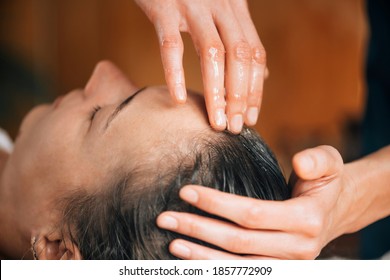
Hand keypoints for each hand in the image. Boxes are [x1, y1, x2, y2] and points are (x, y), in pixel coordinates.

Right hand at [135, 0, 266, 132]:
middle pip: (240, 56)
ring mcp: (193, 5)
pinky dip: (175, 73)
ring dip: (217, 91)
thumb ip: (241, 39)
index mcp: (235, 8)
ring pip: (212, 53)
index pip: (255, 53)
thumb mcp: (220, 9)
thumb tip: (264, 73)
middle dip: (240, 96)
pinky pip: (171, 45)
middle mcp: (221, 5)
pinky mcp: (164, 7)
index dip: (256, 88)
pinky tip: (179, 98)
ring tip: (216, 121)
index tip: (250, 117)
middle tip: (234, 127)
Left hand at [157, 146, 355, 258]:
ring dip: (201, 256)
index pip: (252, 214)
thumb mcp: (330, 163)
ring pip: (238, 264)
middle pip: (238, 242)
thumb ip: (318, 160)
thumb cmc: (326, 183)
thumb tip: (300, 161)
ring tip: (172, 243)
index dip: (217, 204)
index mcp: (306, 220)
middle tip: (166, 218)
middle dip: (198, 229)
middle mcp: (297, 248)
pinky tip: (193, 260)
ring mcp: (288, 264)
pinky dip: (216, 267)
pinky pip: (244, 272)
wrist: (337, 210)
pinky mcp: (280, 270)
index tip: (186, 192)